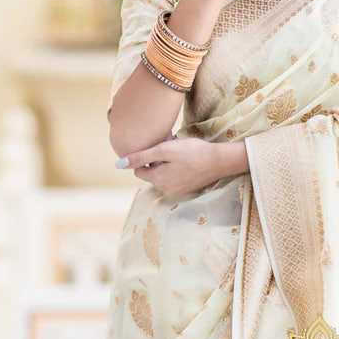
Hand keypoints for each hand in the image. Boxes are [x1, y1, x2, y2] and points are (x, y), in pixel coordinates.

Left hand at [118, 136, 245, 196]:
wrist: (220, 160)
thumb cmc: (192, 152)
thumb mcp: (164, 150)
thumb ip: (141, 156)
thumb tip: (118, 164)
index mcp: (158, 180)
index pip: (139, 170)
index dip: (145, 157)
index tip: (157, 147)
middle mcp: (166, 189)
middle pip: (152, 173)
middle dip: (157, 161)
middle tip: (170, 147)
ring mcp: (178, 191)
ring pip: (164, 175)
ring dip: (167, 164)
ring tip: (180, 153)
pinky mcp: (188, 188)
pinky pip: (175, 178)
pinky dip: (177, 169)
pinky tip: (187, 160)